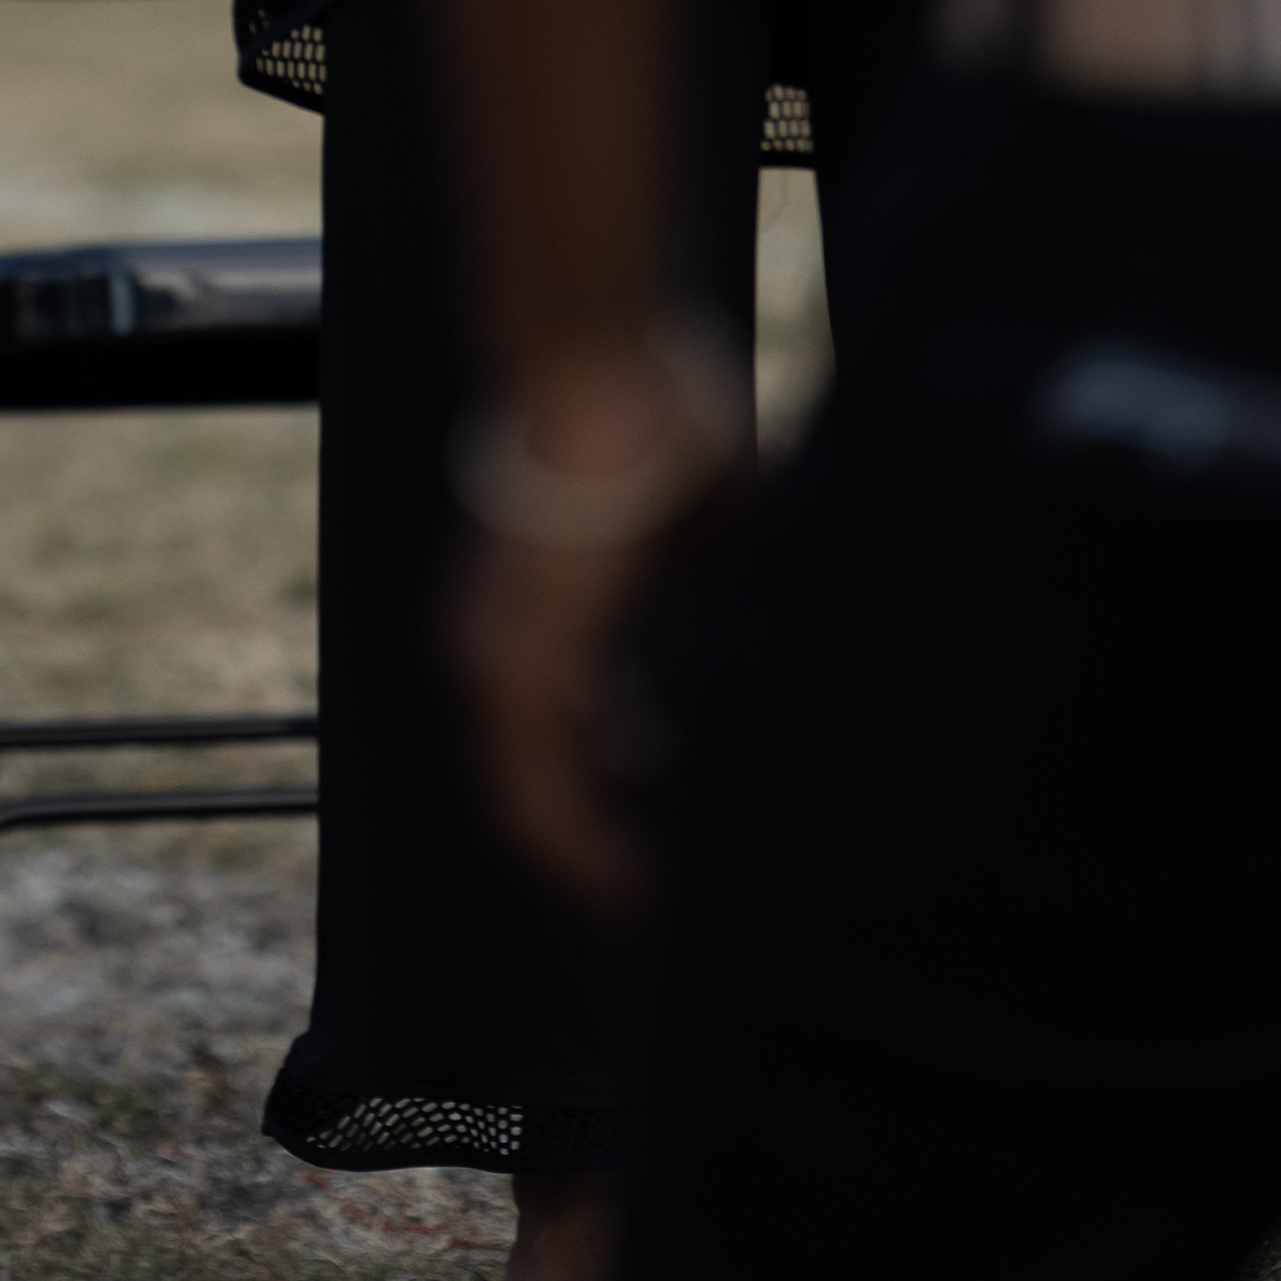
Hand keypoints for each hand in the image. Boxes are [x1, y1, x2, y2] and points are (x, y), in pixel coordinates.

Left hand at [443, 327, 732, 910]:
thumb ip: (724, 596)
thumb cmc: (667, 436)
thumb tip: (783, 637)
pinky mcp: (513, 663)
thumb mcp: (710, 538)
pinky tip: (632, 879)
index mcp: (549, 614)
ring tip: (656, 904)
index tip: (678, 827)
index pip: (572, 734)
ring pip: (531, 800)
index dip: (621, 791)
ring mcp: (498, 654)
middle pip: (541, 781)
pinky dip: (578, 842)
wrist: (614, 376)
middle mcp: (503, 644)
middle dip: (610, 839)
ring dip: (593, 857)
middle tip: (669, 893)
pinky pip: (533, 789)